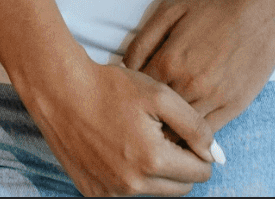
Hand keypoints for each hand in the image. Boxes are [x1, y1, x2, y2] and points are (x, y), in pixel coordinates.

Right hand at [21, 57, 218, 196]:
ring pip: (153, 191)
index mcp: (153, 161)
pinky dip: (128, 174)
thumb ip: (195, 126)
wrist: (59, 90)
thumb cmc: (110, 86)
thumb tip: (215, 156)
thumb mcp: (158, 94)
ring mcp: (110, 192)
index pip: (199, 174)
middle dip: (178, 164)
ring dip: (154, 170)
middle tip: (160, 133)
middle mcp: (132, 185)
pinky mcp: (93, 192)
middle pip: (179, 188)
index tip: (182, 132)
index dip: (197, 151)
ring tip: (136, 136)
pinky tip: (116, 146)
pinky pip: (126, 191)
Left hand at [122, 0, 274, 129]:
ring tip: (160, 131)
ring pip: (182, 130)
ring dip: (169, 131)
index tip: (128, 99)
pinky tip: (187, 133)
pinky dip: (195, 137)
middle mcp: (189, 85)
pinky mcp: (235, 106)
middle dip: (147, 118)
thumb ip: (142, 40)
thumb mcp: (168, 8)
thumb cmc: (212, 1)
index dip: (132, 96)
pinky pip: (209, 133)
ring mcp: (214, 98)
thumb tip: (124, 67)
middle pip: (158, 115)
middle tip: (140, 120)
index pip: (139, 92)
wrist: (260, 4)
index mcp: (169, 60)